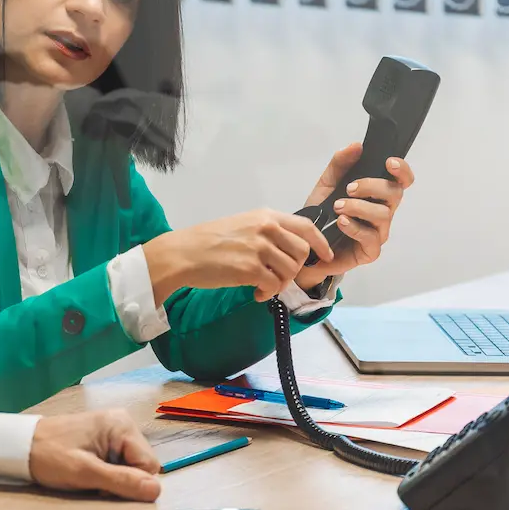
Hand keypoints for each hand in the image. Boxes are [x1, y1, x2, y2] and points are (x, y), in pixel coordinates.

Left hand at [28, 410, 163, 500]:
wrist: (21, 446)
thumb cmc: (48, 454)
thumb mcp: (84, 472)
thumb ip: (121, 481)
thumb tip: (154, 490)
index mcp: (122, 425)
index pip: (149, 465)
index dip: (131, 483)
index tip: (104, 486)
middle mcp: (122, 423)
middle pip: (141, 465)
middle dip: (122, 480)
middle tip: (94, 480)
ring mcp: (114, 431)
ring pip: (131, 466)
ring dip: (113, 478)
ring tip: (89, 474)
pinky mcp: (105, 439)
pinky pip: (118, 462)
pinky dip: (106, 472)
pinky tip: (88, 470)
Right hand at [141, 209, 332, 304]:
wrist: (183, 253)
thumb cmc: (207, 241)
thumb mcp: (241, 225)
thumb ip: (265, 232)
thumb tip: (287, 249)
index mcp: (265, 216)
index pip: (306, 226)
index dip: (321, 243)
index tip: (325, 256)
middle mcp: (266, 229)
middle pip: (302, 252)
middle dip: (296, 269)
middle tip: (280, 277)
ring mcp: (259, 249)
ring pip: (290, 271)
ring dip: (281, 284)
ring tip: (263, 286)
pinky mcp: (250, 269)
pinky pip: (274, 286)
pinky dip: (269, 293)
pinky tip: (256, 293)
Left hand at [301, 143, 415, 280]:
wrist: (307, 244)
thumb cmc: (322, 215)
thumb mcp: (327, 184)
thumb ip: (340, 164)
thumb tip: (357, 146)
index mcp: (377, 194)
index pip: (401, 181)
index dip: (401, 170)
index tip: (389, 162)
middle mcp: (383, 212)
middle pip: (395, 194)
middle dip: (372, 186)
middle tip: (348, 188)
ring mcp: (379, 232)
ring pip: (383, 215)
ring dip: (359, 207)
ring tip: (338, 207)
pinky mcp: (370, 251)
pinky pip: (370, 238)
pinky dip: (355, 227)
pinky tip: (341, 222)